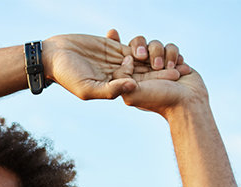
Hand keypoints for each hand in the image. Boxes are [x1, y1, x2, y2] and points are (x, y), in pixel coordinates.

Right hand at [42, 32, 187, 100]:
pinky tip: (159, 43)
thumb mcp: (88, 88)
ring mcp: (116, 60)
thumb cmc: (68, 76)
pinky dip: (141, 43)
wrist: (55, 56)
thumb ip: (111, 90)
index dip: (159, 80)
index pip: (141, 85)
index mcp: (114, 88)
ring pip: (141, 58)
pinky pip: (131, 44)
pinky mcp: (112, 46)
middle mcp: (117, 76)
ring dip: (156, 54)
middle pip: (145, 72)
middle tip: (185, 66)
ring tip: (174, 52)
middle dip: (164, 69)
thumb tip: (134, 87)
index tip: (177, 76)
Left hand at [106, 30, 207, 116]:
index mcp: (129, 78)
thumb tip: (126, 59)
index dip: (115, 44)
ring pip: (155, 44)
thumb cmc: (159, 100)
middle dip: (143, 47)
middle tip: (144, 57)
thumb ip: (122, 77)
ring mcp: (158, 65)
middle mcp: (142, 70)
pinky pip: (170, 46)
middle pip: (137, 44)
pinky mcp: (172, 60)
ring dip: (162, 55)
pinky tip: (178, 68)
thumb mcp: (132, 93)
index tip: (112, 34)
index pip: (119, 57)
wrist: (186, 102)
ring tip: (169, 71)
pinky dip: (174, 56)